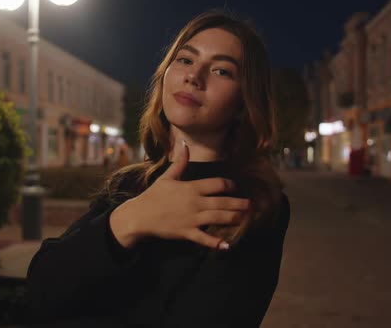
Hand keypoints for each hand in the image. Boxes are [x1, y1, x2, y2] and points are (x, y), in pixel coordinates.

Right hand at [109, 140, 249, 249]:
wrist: (140, 215)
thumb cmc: (153, 195)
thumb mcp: (167, 177)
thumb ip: (179, 162)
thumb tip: (184, 145)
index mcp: (191, 187)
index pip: (217, 184)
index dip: (230, 185)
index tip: (235, 187)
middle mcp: (195, 202)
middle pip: (223, 201)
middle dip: (239, 203)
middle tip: (250, 205)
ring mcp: (192, 218)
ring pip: (218, 218)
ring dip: (234, 218)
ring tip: (245, 219)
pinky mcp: (187, 232)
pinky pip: (204, 238)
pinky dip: (216, 243)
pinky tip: (227, 246)